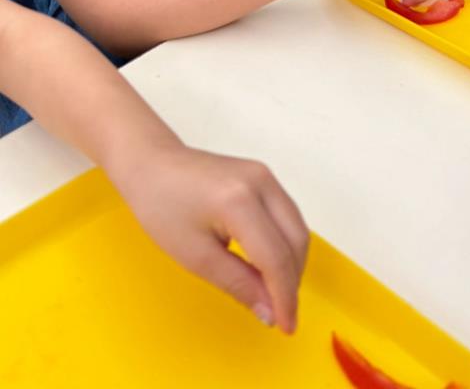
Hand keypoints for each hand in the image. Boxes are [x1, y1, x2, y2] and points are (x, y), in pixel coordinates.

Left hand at [112, 144, 308, 333]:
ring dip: (292, 263)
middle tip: (281, 315)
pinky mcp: (263, 176)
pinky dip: (285, 244)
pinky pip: (286, 215)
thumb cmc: (162, 207)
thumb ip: (239, 284)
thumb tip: (270, 313)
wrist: (151, 163)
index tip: (286, 327)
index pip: (276, 257)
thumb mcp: (196, 256)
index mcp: (239, 202)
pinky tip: (271, 266)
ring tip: (277, 295)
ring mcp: (265, 175)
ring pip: (296, 227)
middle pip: (296, 240)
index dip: (284, 296)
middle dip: (293, 281)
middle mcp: (261, 183)